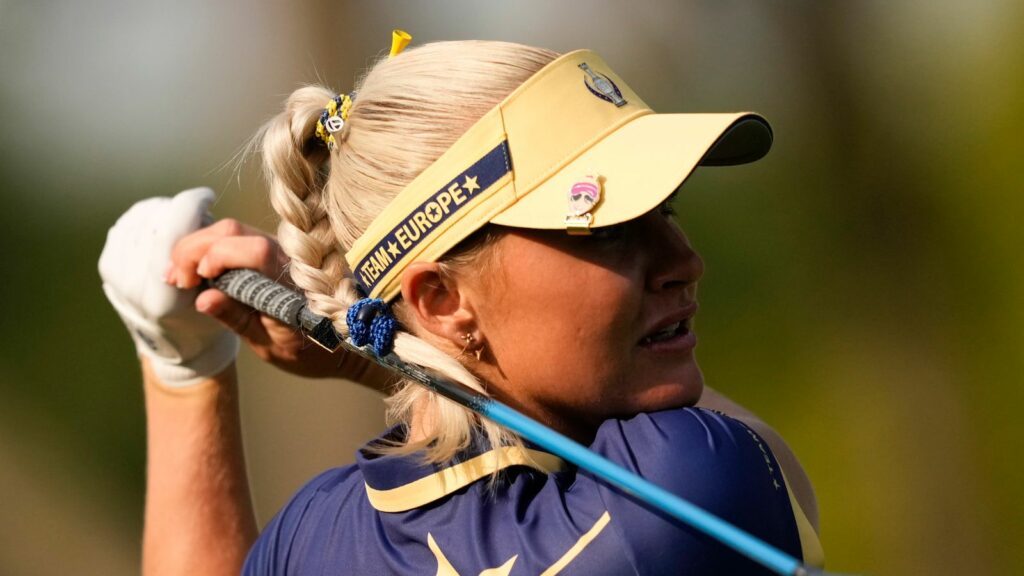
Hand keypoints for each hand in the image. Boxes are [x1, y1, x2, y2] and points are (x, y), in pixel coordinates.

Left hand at [99, 188, 238, 386]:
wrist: (175, 346)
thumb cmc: (210, 321)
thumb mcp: (226, 301)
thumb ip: (224, 265)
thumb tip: (212, 221)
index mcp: (162, 297)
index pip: (170, 232)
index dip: (191, 204)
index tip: (209, 198)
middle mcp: (133, 287)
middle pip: (155, 220)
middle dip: (180, 209)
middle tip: (199, 215)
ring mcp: (116, 276)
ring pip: (139, 219)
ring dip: (164, 211)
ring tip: (183, 221)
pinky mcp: (108, 267)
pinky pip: (126, 224)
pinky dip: (147, 217)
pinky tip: (163, 224)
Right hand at [166, 217, 346, 378]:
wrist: (338, 344)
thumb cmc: (306, 350)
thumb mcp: (269, 344)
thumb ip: (237, 318)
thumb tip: (203, 298)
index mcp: (289, 280)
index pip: (255, 250)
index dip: (219, 257)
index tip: (194, 281)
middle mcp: (285, 255)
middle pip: (232, 230)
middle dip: (194, 249)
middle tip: (175, 279)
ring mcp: (277, 249)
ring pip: (230, 229)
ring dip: (197, 247)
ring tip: (178, 277)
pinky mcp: (268, 251)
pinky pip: (233, 238)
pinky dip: (207, 249)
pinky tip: (192, 271)